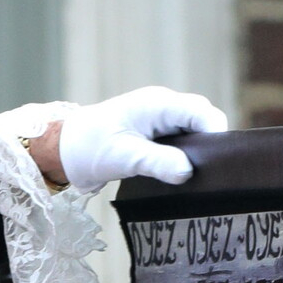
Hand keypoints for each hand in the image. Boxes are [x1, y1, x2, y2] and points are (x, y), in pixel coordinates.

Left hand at [55, 86, 228, 192]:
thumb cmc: (89, 147)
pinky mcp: (155, 137)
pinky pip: (181, 144)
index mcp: (158, 104)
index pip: (202, 112)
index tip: (218, 162)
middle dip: (209, 145)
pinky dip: (184, 159)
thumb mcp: (123, 156)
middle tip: (210, 174)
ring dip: (197, 154)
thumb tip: (187, 172)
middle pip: (202, 122)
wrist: (64, 150)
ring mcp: (161, 122)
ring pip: (194, 134)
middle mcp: (164, 109)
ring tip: (198, 178)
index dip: (216, 134)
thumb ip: (156, 162)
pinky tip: (182, 177)